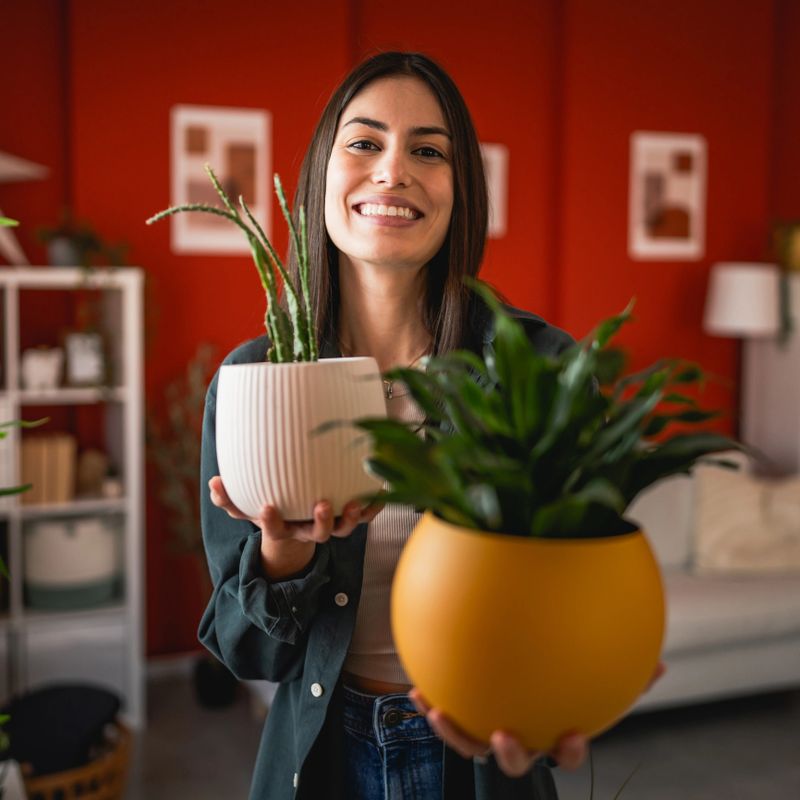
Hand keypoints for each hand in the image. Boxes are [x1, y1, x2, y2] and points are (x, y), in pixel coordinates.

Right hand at [208, 475, 382, 542]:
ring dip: (352, 517)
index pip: (275, 529)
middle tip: (321, 504)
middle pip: (319, 534)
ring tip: (357, 502)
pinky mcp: (349, 517)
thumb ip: (228, 498)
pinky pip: (366, 516)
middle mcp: (310, 530)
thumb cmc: (269, 507)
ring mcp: (331, 525)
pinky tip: (382, 490)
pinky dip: (375, 506)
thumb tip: (213, 483)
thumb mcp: (245, 506)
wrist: (295, 524)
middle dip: (321, 522)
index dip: (272, 521)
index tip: (266, 508)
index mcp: (284, 528)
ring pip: (345, 528)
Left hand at [408, 661, 666, 777]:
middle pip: (515, 760)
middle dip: (510, 754)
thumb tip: (662, 664)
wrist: (514, 685)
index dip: (567, 750)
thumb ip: (623, 674)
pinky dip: (429, 703)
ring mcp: (488, 732)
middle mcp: (520, 737)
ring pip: (471, 745)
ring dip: (454, 732)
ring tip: (437, 711)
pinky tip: (415, 686)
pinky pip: (446, 717)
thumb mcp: (590, 679)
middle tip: (505, 735)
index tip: (569, 736)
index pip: (565, 750)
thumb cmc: (561, 686)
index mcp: (551, 731)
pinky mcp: (463, 720)